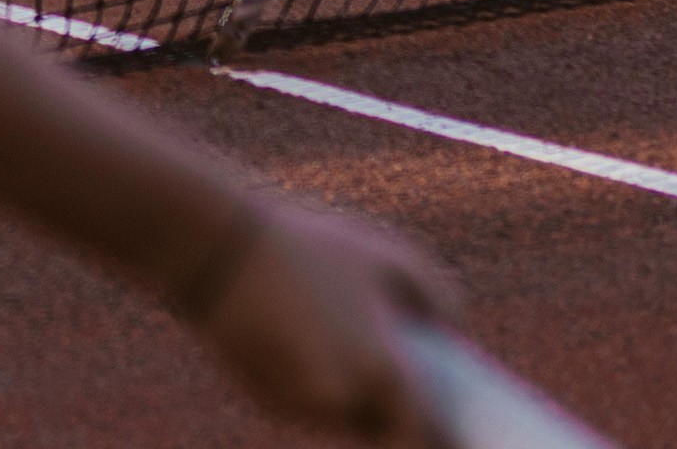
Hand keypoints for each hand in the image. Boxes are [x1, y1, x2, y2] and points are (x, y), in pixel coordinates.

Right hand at [180, 198, 459, 443]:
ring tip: (360, 352)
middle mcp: (342, 403)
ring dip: (359, 400)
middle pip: (385, 430)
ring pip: (345, 419)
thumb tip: (451, 329)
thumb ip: (438, 296)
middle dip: (398, 414)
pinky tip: (312, 343)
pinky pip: (310, 407)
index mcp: (382, 373)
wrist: (217, 251)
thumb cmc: (310, 247)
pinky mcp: (267, 402)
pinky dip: (320, 388)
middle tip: (408, 384)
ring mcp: (300, 407)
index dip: (445, 440)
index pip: (426, 438)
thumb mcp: (388, 256)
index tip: (458, 433)